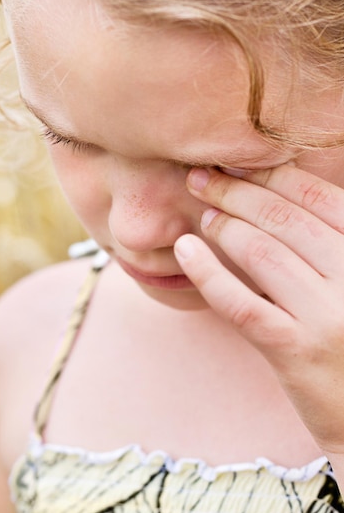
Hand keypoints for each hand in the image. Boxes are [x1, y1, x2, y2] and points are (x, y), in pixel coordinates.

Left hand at [174, 164, 343, 457]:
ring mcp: (326, 315)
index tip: (235, 162)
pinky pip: (240, 302)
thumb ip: (330, 242)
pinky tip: (184, 250)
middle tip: (200, 177)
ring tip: (202, 212)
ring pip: (260, 252)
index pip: (316, 195)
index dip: (270, 173)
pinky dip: (206, 272)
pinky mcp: (294, 350)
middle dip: (235, 191)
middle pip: (283, 218)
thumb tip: (278, 196)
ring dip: (223, 225)